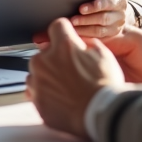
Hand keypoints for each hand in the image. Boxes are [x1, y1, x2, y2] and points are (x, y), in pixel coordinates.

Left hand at [27, 18, 124, 138]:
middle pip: (44, 52)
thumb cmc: (105, 87)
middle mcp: (45, 61)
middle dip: (56, 58)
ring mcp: (38, 82)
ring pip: (37, 72)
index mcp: (63, 46)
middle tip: (72, 71)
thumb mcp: (104, 56)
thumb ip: (87, 45)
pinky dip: (46, 94)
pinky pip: (36, 92)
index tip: (66, 38)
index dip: (64, 31)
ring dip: (48, 76)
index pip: (57, 26)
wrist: (101, 116)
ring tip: (67, 89)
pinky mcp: (36, 100)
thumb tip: (82, 45)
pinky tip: (62, 99)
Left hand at [68, 0, 128, 37]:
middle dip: (86, 19)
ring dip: (84, 29)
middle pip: (103, 18)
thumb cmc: (106, 0)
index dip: (95, 6)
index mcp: (120, 1)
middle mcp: (120, 15)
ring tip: (72, 27)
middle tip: (73, 20)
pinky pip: (98, 38)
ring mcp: (117, 27)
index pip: (108, 3)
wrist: (118, 13)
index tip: (81, 8)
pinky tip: (76, 34)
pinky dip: (86, 36)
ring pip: (100, 31)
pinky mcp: (111, 36)